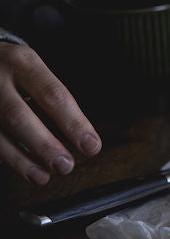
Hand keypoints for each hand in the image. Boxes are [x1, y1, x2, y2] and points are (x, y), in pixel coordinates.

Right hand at [0, 43, 101, 184]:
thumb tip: (82, 136)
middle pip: (19, 116)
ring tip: (43, 177)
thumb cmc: (10, 69)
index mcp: (22, 62)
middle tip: (66, 166)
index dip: (74, 123)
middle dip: (44, 145)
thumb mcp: (31, 69)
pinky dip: (5, 156)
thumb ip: (50, 98)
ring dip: (20, 160)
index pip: (53, 95)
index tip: (91, 146)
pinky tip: (21, 168)